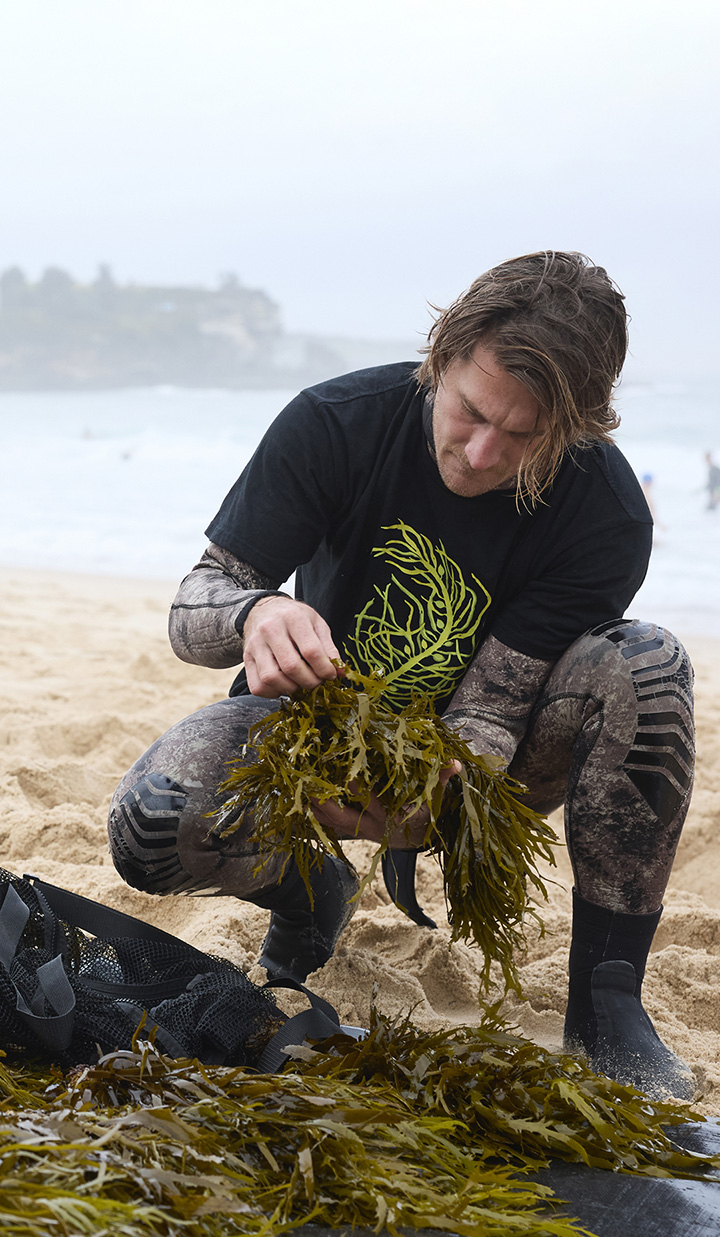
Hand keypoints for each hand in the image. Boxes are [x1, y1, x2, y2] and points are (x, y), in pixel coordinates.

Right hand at [243, 595, 342, 696]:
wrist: (264, 610)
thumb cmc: (294, 619)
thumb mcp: (316, 624)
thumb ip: (329, 648)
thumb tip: (340, 672)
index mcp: (293, 618)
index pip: (311, 651)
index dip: (325, 669)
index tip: (331, 675)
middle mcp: (270, 630)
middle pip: (290, 666)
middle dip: (309, 682)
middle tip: (317, 682)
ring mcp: (255, 645)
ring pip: (271, 678)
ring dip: (291, 689)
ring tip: (301, 684)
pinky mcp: (246, 658)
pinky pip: (257, 686)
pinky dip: (273, 693)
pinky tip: (284, 686)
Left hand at [312, 761, 461, 846]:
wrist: (415, 839)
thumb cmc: (424, 814)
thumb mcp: (434, 799)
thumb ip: (442, 780)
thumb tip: (456, 763)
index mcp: (391, 817)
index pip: (372, 802)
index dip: (358, 789)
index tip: (346, 773)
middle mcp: (371, 826)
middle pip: (343, 816)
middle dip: (326, 801)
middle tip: (308, 781)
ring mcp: (359, 830)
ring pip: (331, 822)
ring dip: (313, 807)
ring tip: (296, 788)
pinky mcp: (351, 830)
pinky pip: (327, 825)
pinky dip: (314, 813)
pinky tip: (298, 799)